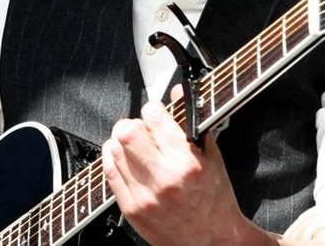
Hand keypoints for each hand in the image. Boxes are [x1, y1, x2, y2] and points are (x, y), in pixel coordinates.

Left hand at [100, 87, 272, 244]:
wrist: (211, 241)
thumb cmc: (215, 201)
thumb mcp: (213, 158)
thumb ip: (194, 124)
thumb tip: (179, 93)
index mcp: (187, 162)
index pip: (155, 119)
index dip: (153, 109)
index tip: (155, 111)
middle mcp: (164, 178)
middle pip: (127, 133)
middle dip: (132, 123)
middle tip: (139, 128)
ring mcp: (144, 195)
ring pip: (114, 151)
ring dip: (121, 141)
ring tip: (133, 145)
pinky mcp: (131, 208)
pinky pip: (109, 173)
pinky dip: (113, 160)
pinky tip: (124, 159)